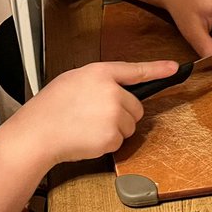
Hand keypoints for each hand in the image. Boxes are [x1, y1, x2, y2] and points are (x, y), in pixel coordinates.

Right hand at [10, 60, 177, 164]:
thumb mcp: (74, 80)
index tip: (174, 68)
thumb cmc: (50, 108)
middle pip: (136, 106)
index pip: (135, 70)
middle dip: (123, 114)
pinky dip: (106, 143)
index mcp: (100, 73)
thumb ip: (100, 81)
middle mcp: (111, 91)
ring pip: (130, 125)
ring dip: (114, 129)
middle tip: (95, 116)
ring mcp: (113, 114)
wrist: (37, 133)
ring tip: (87, 126)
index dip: (158, 69)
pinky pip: (120, 141)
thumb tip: (118, 90)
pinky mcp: (112, 136)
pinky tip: (87, 137)